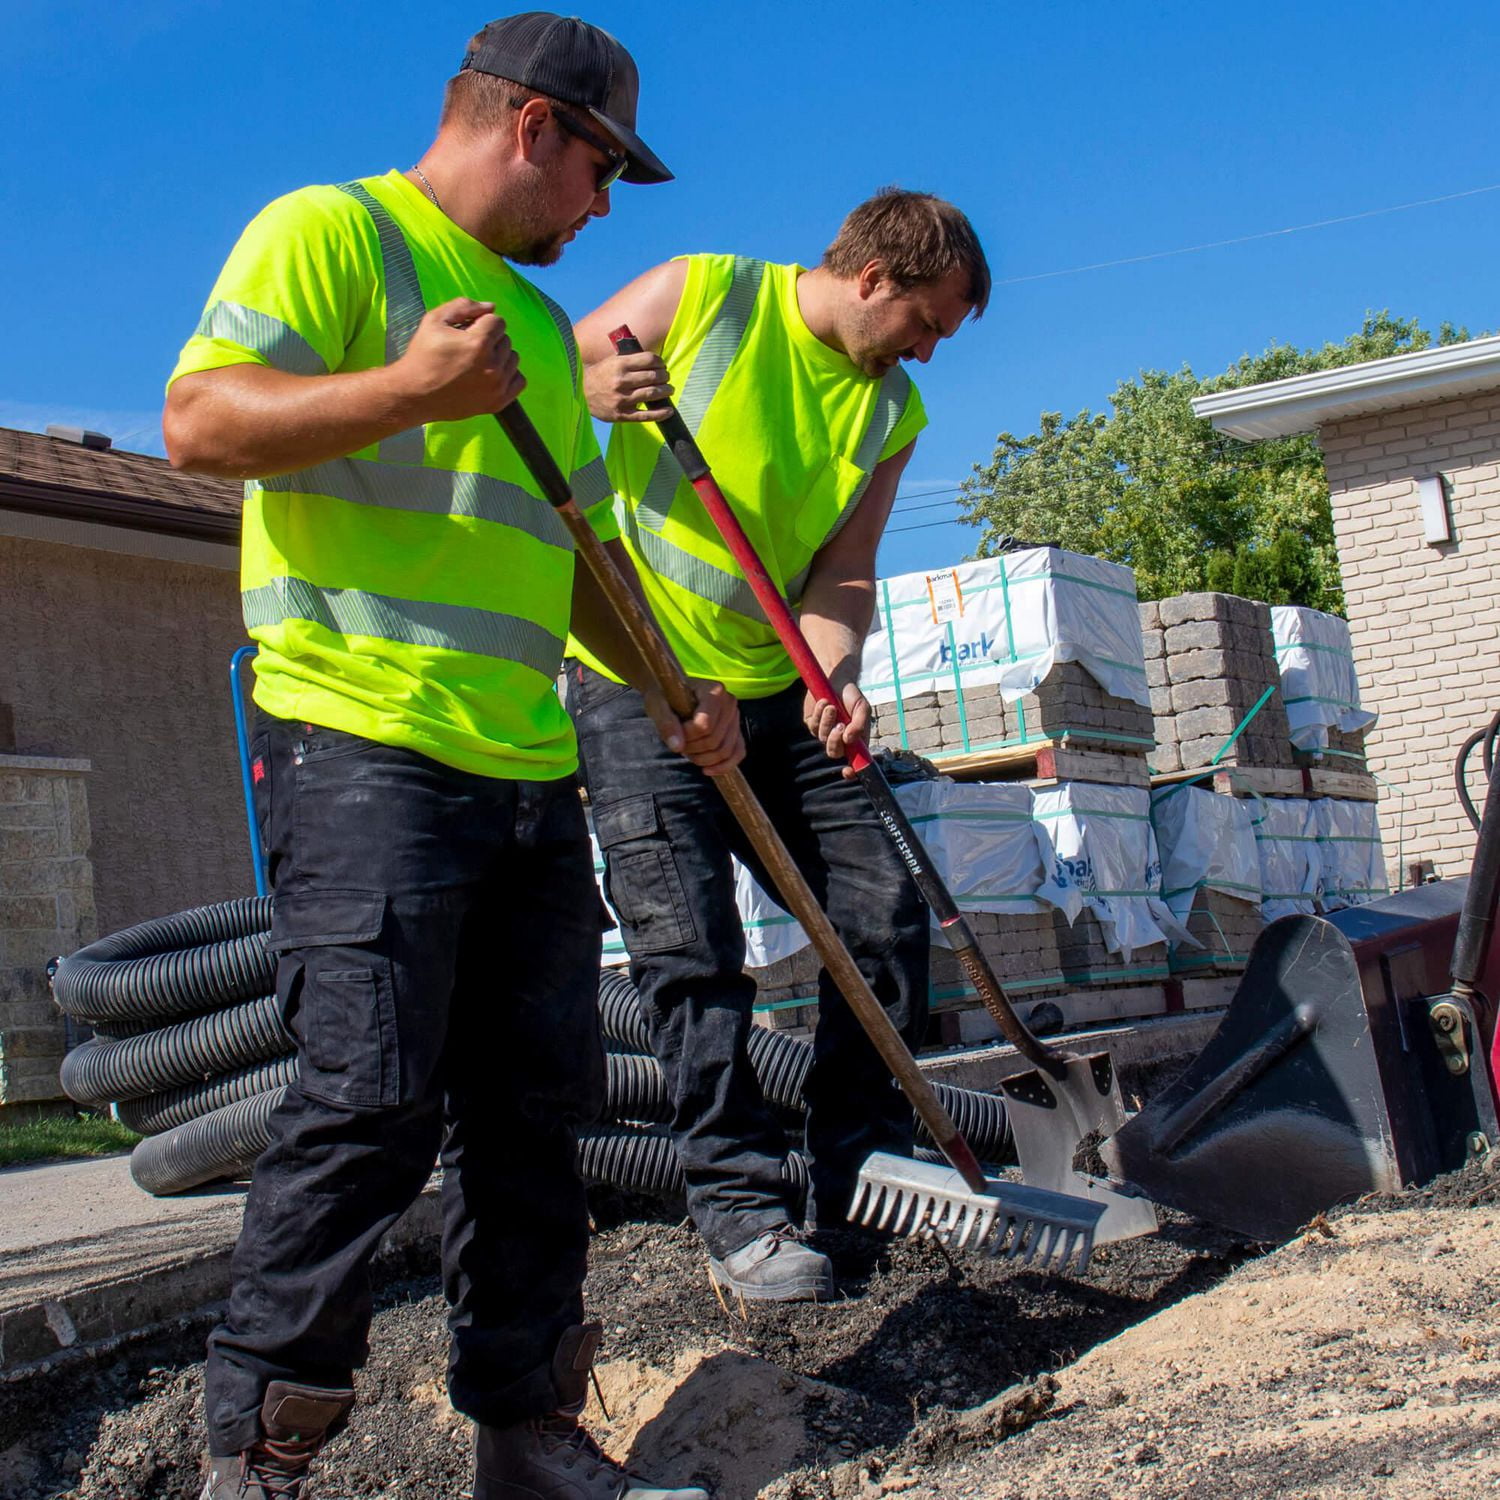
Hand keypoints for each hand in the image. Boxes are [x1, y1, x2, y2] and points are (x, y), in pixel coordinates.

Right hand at [390, 297, 525, 422]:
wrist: (415, 395)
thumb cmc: (422, 355)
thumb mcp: (434, 320)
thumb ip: (464, 306)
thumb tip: (492, 306)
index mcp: (478, 343)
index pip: (497, 321)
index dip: (481, 323)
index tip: (467, 332)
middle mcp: (492, 366)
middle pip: (506, 340)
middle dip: (489, 339)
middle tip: (468, 349)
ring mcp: (497, 386)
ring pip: (513, 359)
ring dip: (499, 357)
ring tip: (477, 362)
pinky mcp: (498, 402)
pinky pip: (519, 381)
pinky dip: (508, 375)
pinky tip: (490, 375)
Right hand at [585, 350, 674, 422]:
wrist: (580, 393)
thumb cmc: (599, 376)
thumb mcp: (611, 361)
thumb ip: (630, 359)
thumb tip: (652, 360)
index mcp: (619, 364)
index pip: (649, 360)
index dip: (660, 362)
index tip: (662, 365)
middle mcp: (621, 381)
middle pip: (653, 376)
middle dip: (664, 376)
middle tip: (666, 377)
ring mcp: (622, 399)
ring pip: (651, 394)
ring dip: (665, 391)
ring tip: (669, 389)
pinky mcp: (622, 414)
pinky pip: (645, 415)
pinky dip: (660, 413)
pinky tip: (669, 410)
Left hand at [642, 679, 743, 775]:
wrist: (673, 693)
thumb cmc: (665, 697)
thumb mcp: (658, 706)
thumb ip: (666, 724)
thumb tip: (677, 747)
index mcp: (713, 690)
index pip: (705, 725)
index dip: (687, 735)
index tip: (676, 730)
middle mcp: (729, 702)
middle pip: (714, 740)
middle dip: (693, 748)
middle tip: (679, 743)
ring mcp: (735, 717)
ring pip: (725, 750)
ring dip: (703, 758)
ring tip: (688, 751)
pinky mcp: (736, 731)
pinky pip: (738, 753)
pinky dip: (723, 766)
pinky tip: (707, 770)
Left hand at [804, 681, 868, 776]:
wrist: (836, 678)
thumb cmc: (851, 695)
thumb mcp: (862, 707)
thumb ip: (860, 724)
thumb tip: (849, 740)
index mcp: (855, 739)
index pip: (854, 761)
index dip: (851, 771)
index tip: (848, 771)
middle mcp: (840, 739)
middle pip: (834, 753)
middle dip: (835, 741)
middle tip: (840, 725)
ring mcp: (825, 732)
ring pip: (823, 738)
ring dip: (827, 722)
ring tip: (832, 706)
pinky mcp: (813, 724)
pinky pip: (813, 726)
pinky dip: (819, 714)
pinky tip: (824, 702)